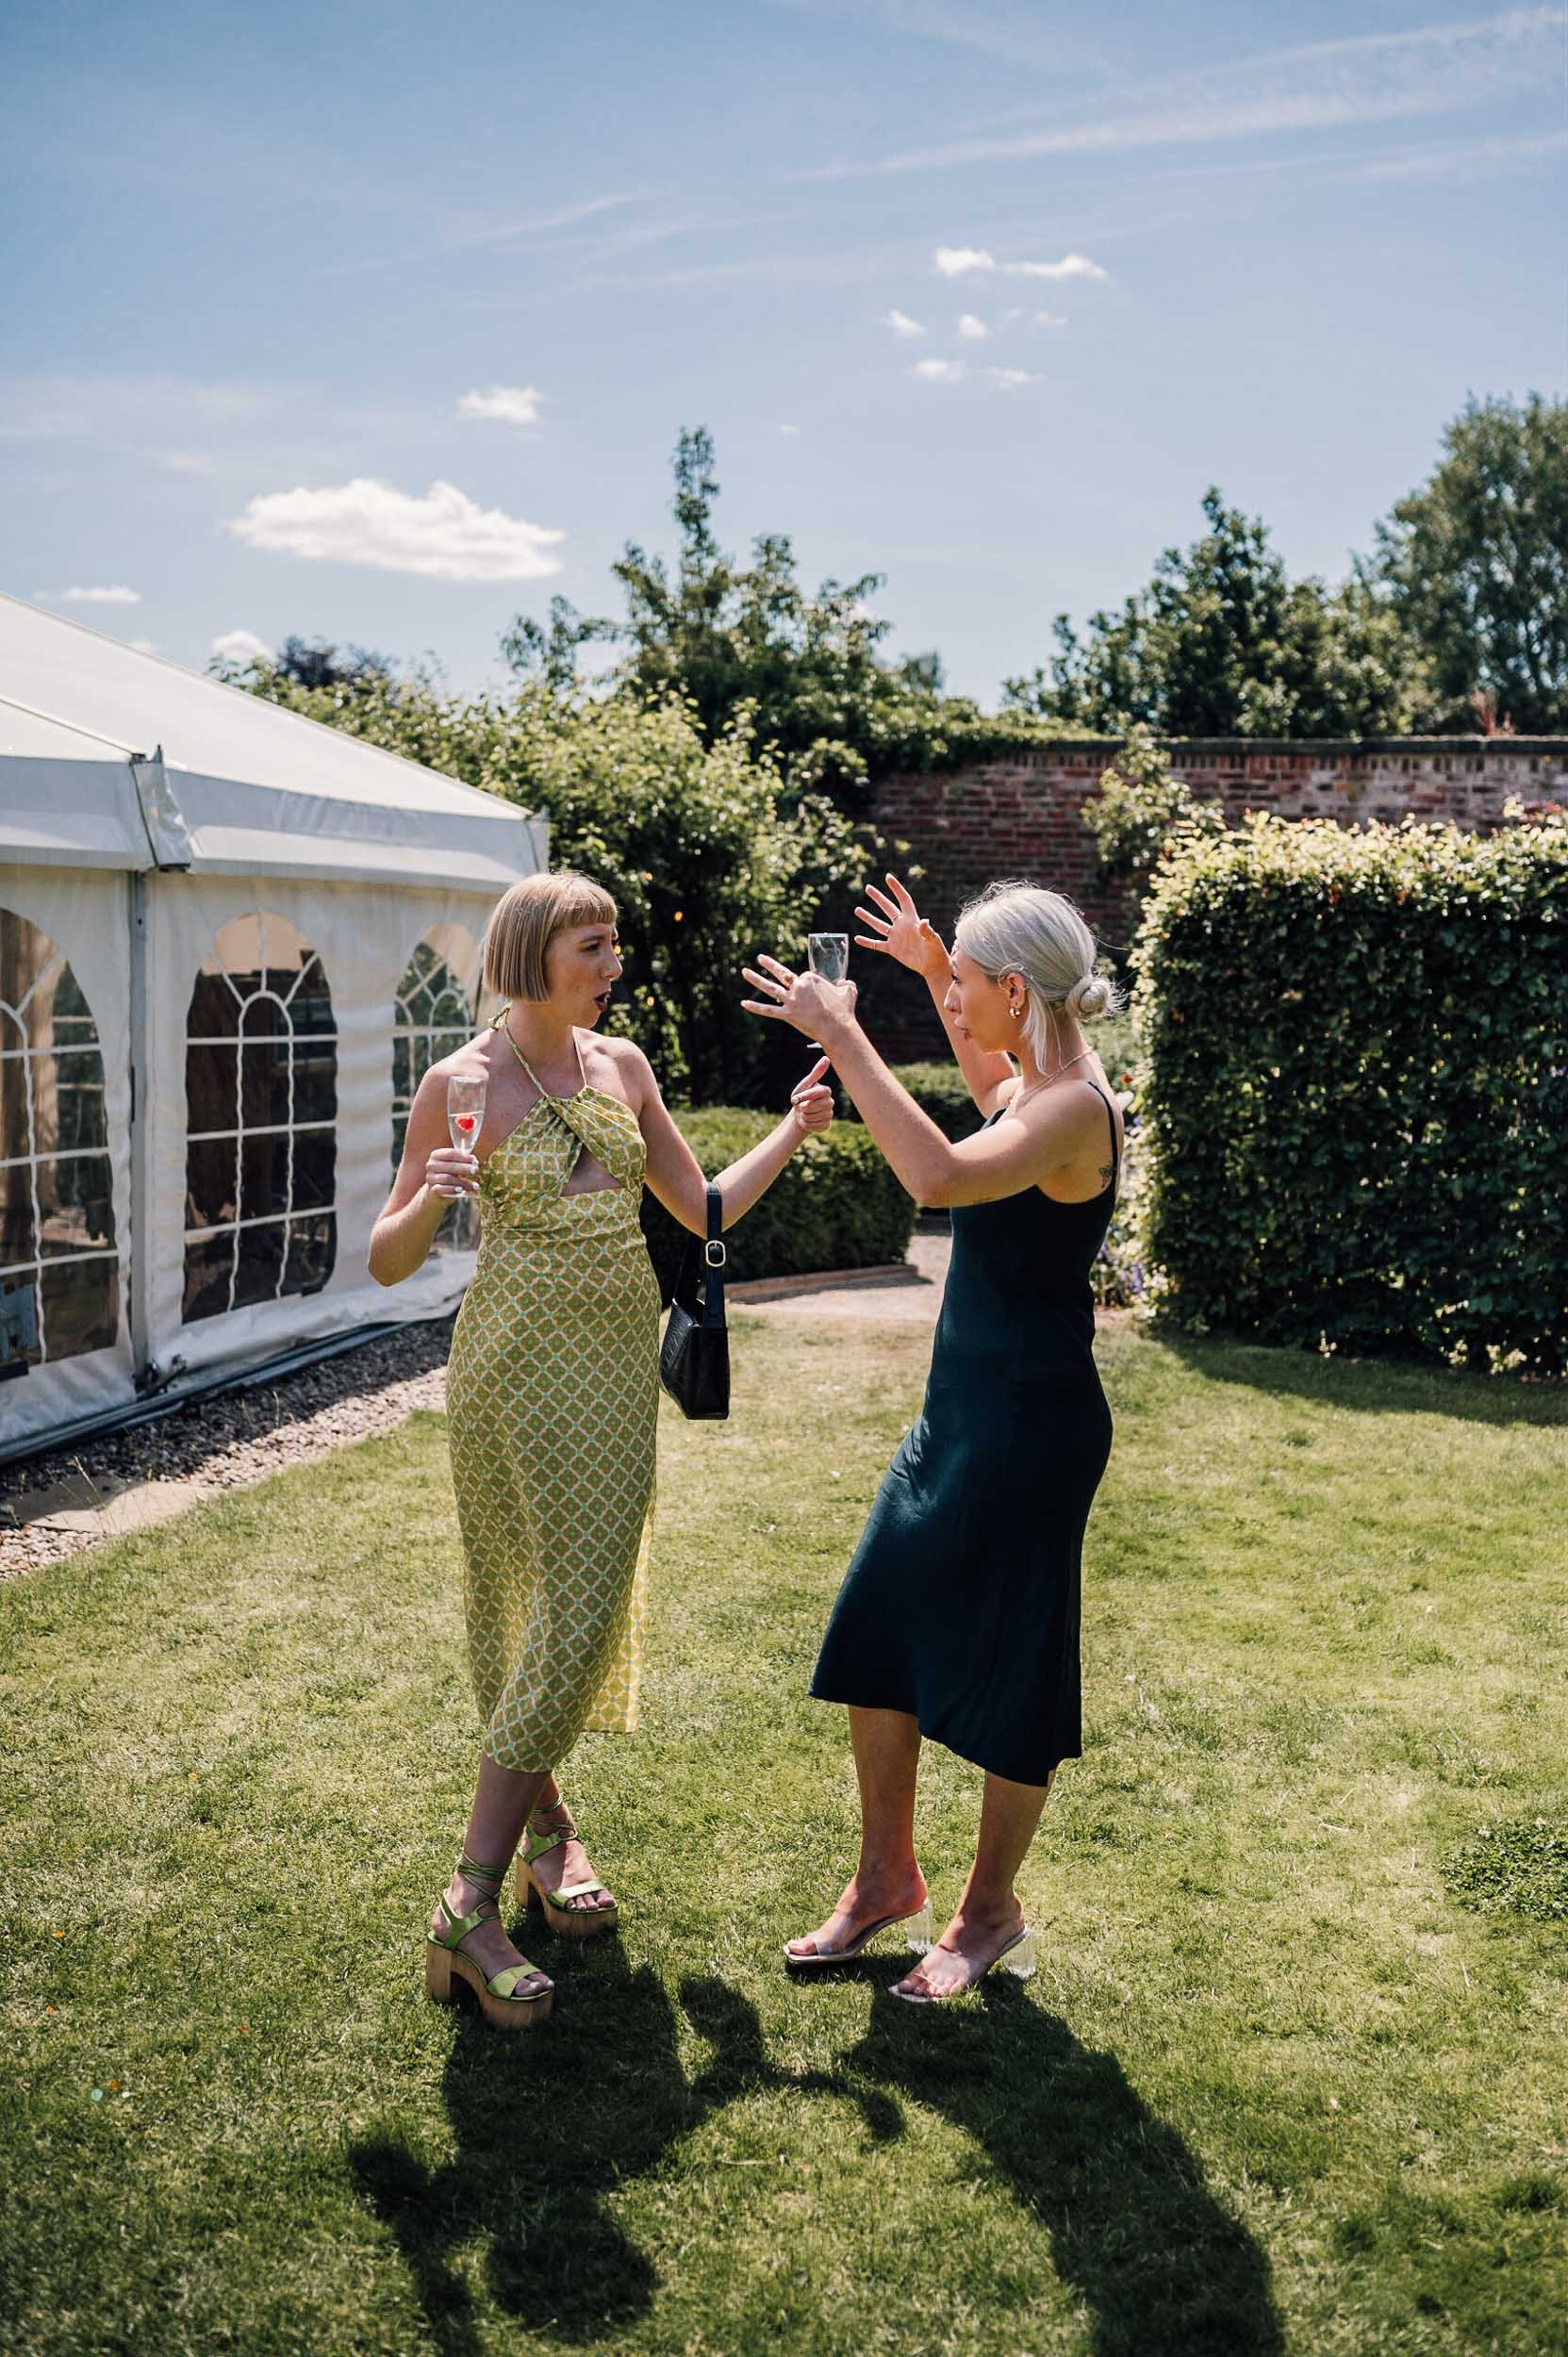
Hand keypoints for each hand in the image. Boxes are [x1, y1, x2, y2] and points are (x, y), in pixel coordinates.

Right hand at [425, 1145, 478, 1198]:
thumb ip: (465, 1161)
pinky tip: (461, 1190)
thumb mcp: (456, 1165)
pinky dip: (451, 1189)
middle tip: (476, 1171)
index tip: (475, 1162)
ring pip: (447, 1178)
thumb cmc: (449, 1174)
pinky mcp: (431, 1190)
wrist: (436, 1192)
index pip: (451, 1153)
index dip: (465, 1157)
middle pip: (450, 1166)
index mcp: (437, 1155)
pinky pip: (441, 1189)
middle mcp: (431, 1165)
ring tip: (475, 1186)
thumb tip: (474, 1160)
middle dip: (465, 1168)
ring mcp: (430, 1178)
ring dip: (463, 1182)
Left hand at [741, 956, 857, 1042]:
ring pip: (770, 988)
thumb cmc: (844, 1010)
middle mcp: (799, 986)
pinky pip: (768, 1010)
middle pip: (782, 974)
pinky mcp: (787, 1014)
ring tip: (744, 971)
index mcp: (811, 978)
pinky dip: (755, 1007)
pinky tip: (743, 1003)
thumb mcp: (849, 991)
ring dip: (755, 979)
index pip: (802, 978)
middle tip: (760, 958)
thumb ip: (846, 984)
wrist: (838, 1028)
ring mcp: (792, 1000)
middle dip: (769, 965)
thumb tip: (844, 982)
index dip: (807, 988)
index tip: (815, 998)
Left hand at [788, 1056, 834, 1140]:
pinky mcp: (826, 1126)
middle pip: (812, 1106)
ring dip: (803, 1116)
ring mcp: (829, 1115)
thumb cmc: (802, 1096)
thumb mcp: (806, 1084)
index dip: (803, 1096)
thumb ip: (816, 1073)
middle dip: (802, 1107)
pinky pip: (813, 1126)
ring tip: (805, 1113)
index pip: (815, 1093)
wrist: (799, 1113)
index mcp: (826, 1091)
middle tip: (802, 1106)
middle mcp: (830, 1102)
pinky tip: (807, 1120)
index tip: (795, 1099)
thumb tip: (826, 1058)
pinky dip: (806, 1124)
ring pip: (811, 1117)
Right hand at [854, 874, 946, 980]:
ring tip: (857, 909)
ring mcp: (896, 937)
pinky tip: (857, 938)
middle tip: (868, 888)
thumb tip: (925, 921)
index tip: (888, 877)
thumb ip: (927, 931)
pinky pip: (876, 944)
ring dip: (868, 917)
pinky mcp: (892, 949)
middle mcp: (902, 926)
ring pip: (878, 925)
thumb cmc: (936, 952)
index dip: (896, 888)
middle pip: (887, 908)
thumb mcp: (933, 940)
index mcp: (912, 920)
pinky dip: (867, 942)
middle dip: (878, 898)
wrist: (932, 966)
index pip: (903, 899)